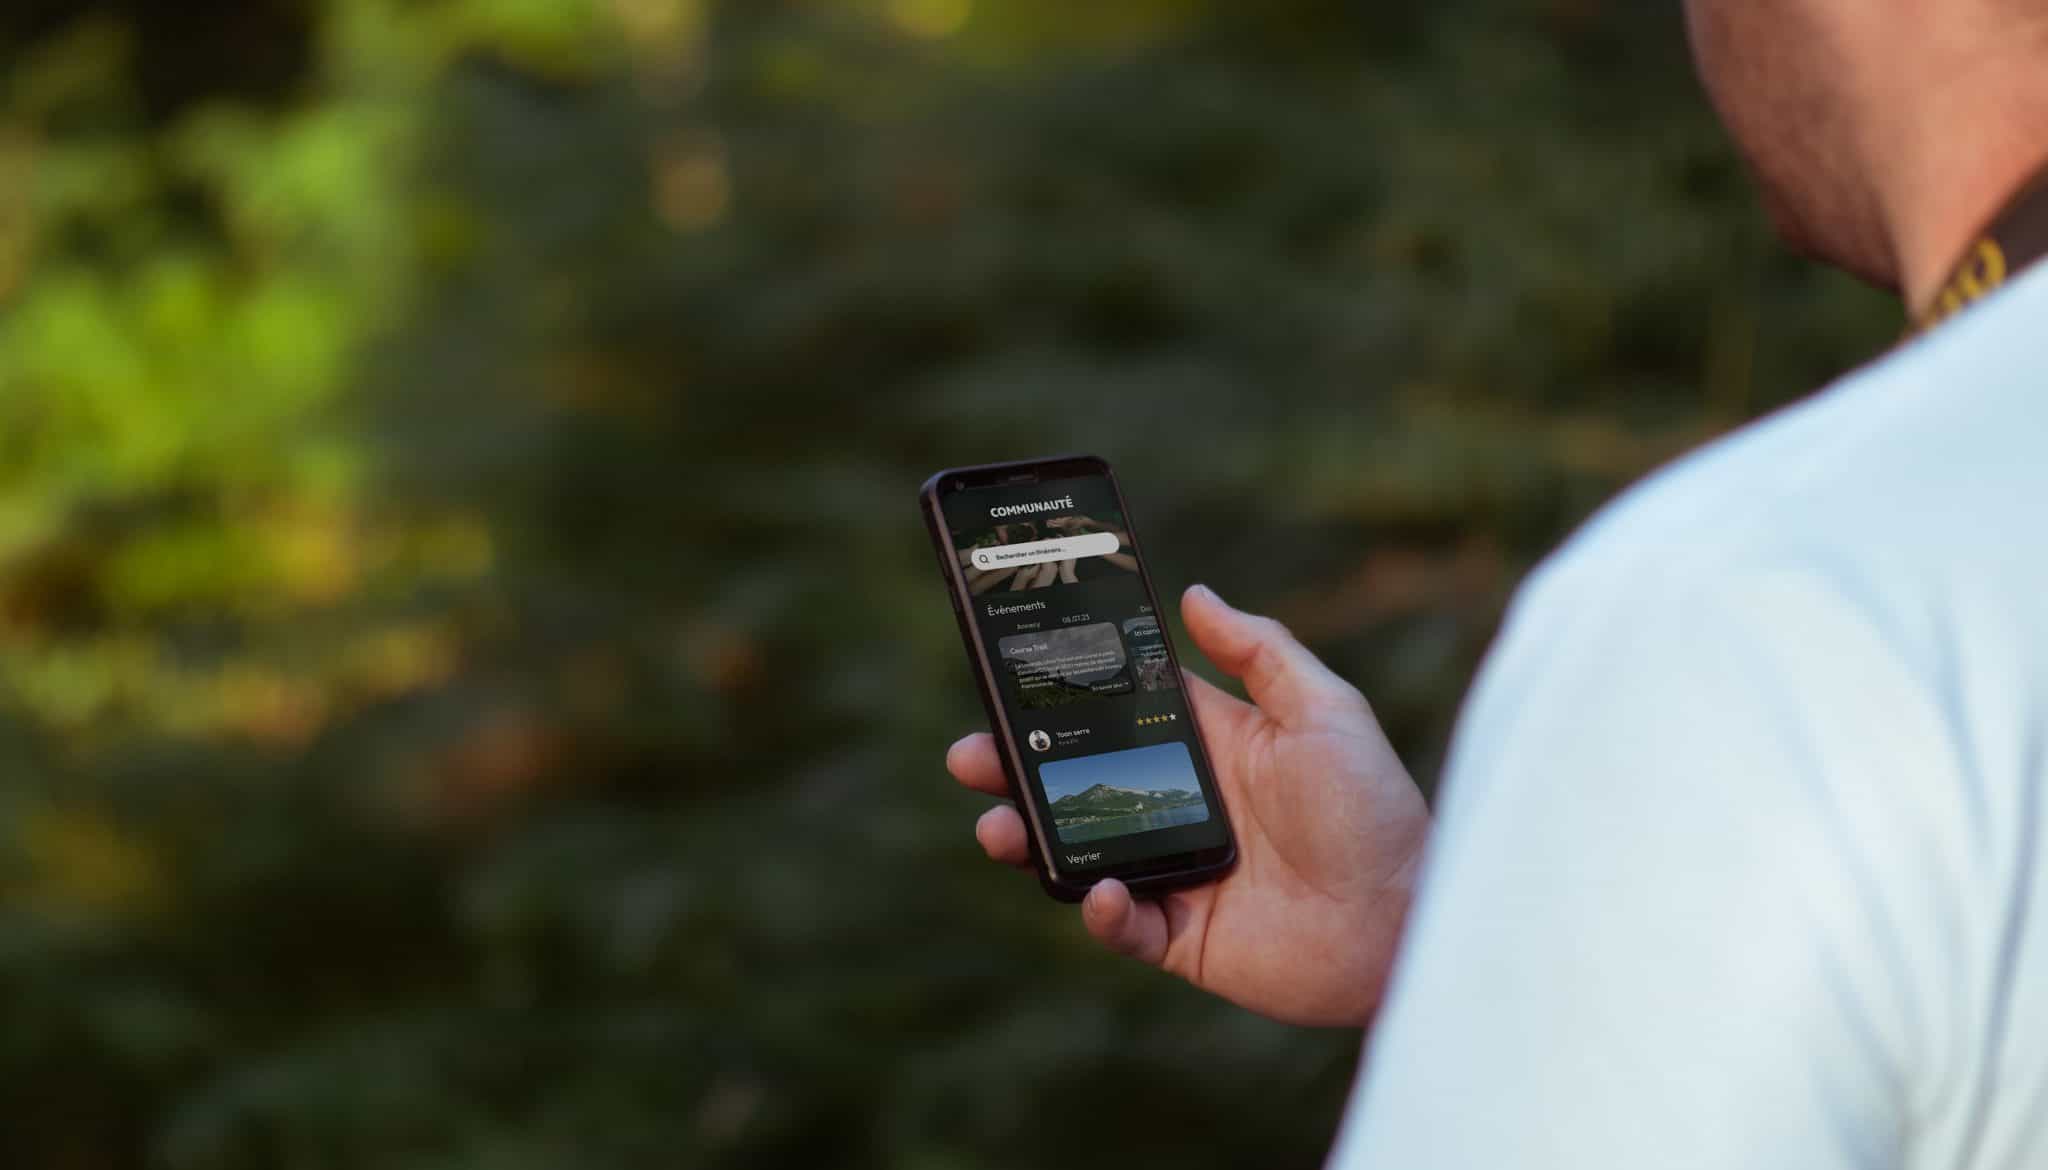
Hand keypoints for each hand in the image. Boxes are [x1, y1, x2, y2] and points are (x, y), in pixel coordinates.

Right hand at [946, 585, 1430, 1026]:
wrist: (1410, 919)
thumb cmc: (1377, 809)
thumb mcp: (1326, 711)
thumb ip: (1260, 652)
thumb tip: (1192, 592)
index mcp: (1210, 747)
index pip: (1117, 712)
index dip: (1063, 697)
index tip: (1009, 676)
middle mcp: (1183, 807)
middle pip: (1078, 782)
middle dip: (1017, 767)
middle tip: (969, 755)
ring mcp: (1176, 872)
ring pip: (1080, 853)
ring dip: (1030, 839)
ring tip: (997, 825)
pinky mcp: (1183, 938)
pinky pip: (1123, 926)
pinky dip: (1101, 912)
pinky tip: (1103, 893)